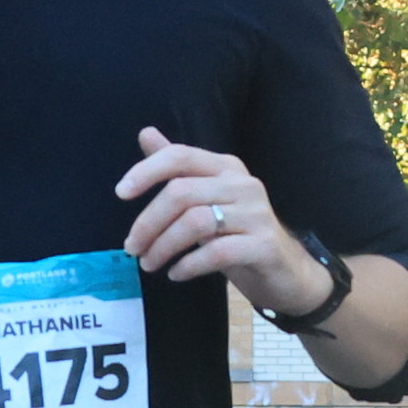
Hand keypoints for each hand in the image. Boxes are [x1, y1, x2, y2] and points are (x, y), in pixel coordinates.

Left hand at [118, 127, 320, 309]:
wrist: (287, 272)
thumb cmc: (240, 234)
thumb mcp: (207, 199)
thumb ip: (178, 169)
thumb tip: (145, 133)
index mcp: (226, 168)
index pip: (180, 156)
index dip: (146, 171)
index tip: (121, 193)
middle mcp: (243, 185)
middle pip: (181, 193)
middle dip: (148, 222)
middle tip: (132, 248)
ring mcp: (257, 214)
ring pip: (195, 222)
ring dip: (163, 246)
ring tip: (149, 264)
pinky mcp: (264, 245)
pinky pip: (217, 252)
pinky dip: (189, 265)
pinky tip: (176, 274)